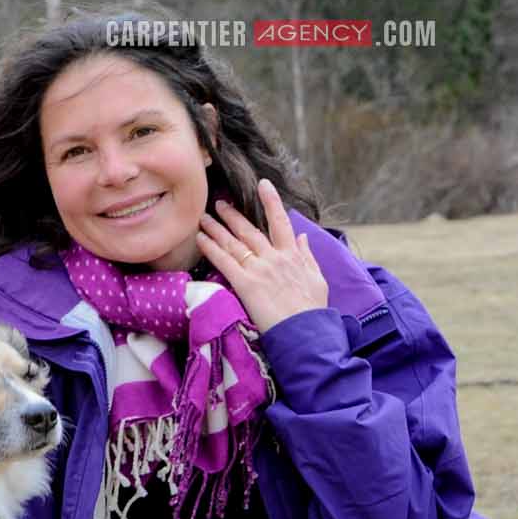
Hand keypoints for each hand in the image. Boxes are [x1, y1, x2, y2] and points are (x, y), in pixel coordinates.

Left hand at [193, 179, 328, 333]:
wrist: (306, 333)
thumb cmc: (313, 311)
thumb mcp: (317, 279)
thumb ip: (307, 256)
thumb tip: (302, 237)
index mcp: (292, 255)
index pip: (280, 221)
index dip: (271, 201)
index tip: (262, 184)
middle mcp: (274, 257)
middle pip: (249, 230)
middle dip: (232, 215)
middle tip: (219, 203)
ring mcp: (259, 269)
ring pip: (233, 242)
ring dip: (216, 228)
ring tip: (203, 217)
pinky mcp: (245, 284)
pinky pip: (224, 261)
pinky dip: (211, 248)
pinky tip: (200, 238)